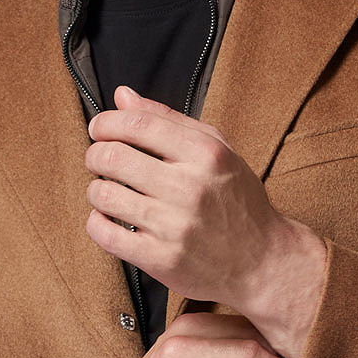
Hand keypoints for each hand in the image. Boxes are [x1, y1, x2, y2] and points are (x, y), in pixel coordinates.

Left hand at [83, 84, 295, 315]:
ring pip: (104, 195)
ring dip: (96, 190)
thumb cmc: (239, 203)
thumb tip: (123, 96)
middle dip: (95, 155)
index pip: (137, 124)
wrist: (262, 261)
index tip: (100, 128)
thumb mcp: (217, 151)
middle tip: (99, 160)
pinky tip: (108, 219)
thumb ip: (168, 120)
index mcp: (205, 154)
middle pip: (113, 157)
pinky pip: (106, 234)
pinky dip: (96, 223)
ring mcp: (174, 226)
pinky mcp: (161, 259)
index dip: (106, 123)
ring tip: (107, 192)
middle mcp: (190, 188)